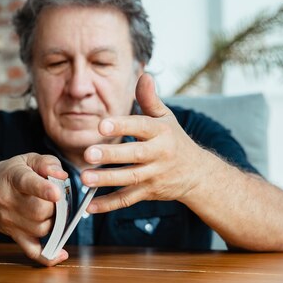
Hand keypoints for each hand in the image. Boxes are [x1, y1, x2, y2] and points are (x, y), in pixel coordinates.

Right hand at [0, 153, 69, 265]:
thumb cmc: (10, 175)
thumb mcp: (26, 160)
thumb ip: (47, 163)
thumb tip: (62, 175)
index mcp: (14, 178)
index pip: (28, 183)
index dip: (44, 189)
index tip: (56, 193)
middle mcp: (9, 201)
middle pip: (39, 211)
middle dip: (56, 206)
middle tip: (58, 199)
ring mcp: (10, 221)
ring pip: (41, 229)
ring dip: (54, 222)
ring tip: (52, 210)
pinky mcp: (15, 236)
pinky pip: (32, 251)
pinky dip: (48, 256)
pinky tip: (61, 254)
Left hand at [81, 73, 207, 212]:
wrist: (197, 173)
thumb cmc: (174, 140)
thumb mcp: (166, 118)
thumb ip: (150, 99)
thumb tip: (144, 75)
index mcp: (160, 132)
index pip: (140, 127)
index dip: (122, 125)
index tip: (101, 124)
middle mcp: (159, 154)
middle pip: (133, 155)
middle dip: (110, 155)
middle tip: (87, 153)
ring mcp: (154, 175)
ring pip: (129, 179)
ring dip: (106, 180)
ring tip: (84, 178)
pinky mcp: (149, 192)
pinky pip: (127, 199)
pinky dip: (108, 204)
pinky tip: (89, 207)